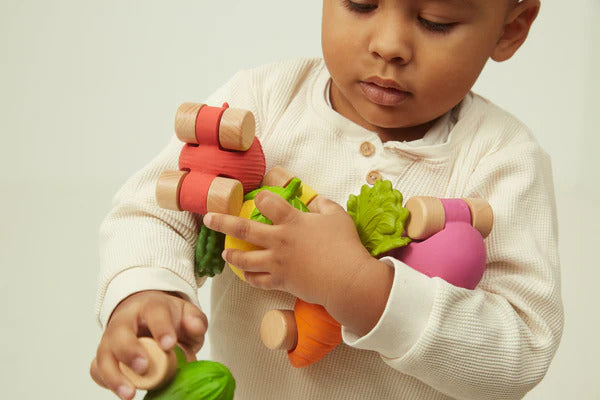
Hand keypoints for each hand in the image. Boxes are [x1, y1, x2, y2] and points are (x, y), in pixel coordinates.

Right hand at [90, 290, 206, 399]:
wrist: (147, 314)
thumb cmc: (168, 318)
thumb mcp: (187, 314)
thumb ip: (195, 320)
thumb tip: (194, 327)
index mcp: (150, 306)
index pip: (154, 311)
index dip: (161, 328)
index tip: (169, 345)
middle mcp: (125, 320)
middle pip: (120, 332)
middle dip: (129, 350)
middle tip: (143, 367)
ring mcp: (111, 338)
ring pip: (104, 354)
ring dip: (114, 375)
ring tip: (130, 393)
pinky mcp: (104, 355)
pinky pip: (97, 368)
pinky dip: (105, 380)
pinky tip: (121, 390)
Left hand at [203, 190, 372, 307]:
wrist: (347, 280)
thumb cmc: (345, 246)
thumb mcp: (337, 216)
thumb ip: (322, 205)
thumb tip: (314, 200)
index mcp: (292, 221)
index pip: (267, 202)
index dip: (261, 197)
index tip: (259, 198)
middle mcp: (279, 240)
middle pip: (242, 230)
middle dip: (222, 222)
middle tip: (208, 219)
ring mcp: (277, 263)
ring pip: (244, 260)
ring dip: (231, 256)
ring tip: (225, 254)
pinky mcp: (280, 281)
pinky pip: (258, 280)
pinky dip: (250, 277)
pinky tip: (246, 275)